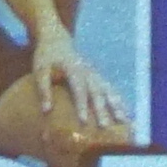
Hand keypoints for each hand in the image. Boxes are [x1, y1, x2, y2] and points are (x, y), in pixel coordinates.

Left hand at [22, 32, 128, 156]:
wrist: (57, 39)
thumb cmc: (47, 56)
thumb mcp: (40, 69)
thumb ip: (44, 88)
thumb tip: (46, 111)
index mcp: (73, 68)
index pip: (79, 88)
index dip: (82, 105)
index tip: (83, 121)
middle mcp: (88, 71)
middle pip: (97, 92)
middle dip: (102, 110)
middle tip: (105, 126)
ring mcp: (95, 73)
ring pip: (108, 90)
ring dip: (116, 106)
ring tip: (123, 120)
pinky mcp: (98, 76)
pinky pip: (111, 89)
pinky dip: (119, 101)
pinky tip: (126, 113)